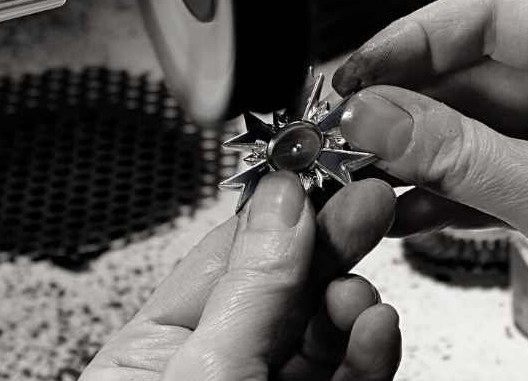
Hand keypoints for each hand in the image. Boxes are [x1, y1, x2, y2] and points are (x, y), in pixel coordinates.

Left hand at [80, 172, 400, 380]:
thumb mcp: (207, 373)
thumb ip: (251, 290)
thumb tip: (280, 199)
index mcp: (151, 354)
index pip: (225, 259)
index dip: (280, 211)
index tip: (322, 167)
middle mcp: (209, 372)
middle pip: (283, 289)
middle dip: (330, 246)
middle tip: (369, 201)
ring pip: (323, 333)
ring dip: (353, 304)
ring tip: (362, 297)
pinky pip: (350, 373)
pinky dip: (369, 349)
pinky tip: (377, 328)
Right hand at [335, 0, 527, 380]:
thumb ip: (458, 153)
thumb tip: (375, 114)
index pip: (501, 13)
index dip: (419, 36)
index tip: (359, 68)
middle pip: (481, 70)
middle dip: (410, 102)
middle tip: (345, 129)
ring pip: (480, 127)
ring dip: (420, 151)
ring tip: (360, 172)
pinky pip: (493, 175)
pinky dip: (447, 191)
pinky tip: (400, 208)